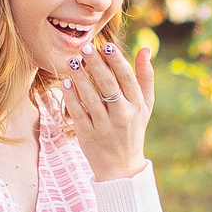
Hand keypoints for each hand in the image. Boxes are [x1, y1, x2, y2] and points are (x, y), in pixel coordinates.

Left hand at [65, 32, 153, 180]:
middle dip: (97, 65)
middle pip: (108, 86)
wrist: (121, 166)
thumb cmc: (133, 128)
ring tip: (73, 61)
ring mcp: (104, 126)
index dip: (116, 61)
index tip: (106, 45)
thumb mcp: (145, 104)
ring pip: (91, 98)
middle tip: (85, 48)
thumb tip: (145, 48)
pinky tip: (66, 83)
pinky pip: (79, 113)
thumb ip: (145, 76)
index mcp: (137, 105)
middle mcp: (122, 115)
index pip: (127, 78)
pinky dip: (72, 98)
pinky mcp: (88, 135)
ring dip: (81, 78)